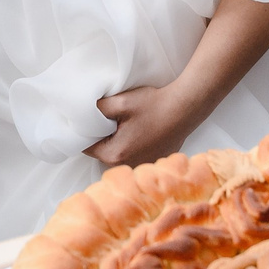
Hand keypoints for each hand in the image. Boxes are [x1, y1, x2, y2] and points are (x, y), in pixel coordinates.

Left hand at [86, 82, 203, 170]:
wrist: (185, 108)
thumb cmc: (154, 105)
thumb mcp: (119, 102)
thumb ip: (96, 109)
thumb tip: (84, 113)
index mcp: (115, 154)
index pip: (87, 147)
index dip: (85, 132)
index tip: (88, 120)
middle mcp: (128, 165)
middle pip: (103, 152)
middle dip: (102, 137)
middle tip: (108, 119)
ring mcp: (142, 165)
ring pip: (118, 154)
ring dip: (117, 142)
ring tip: (126, 124)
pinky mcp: (153, 161)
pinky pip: (133, 154)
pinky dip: (132, 144)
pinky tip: (140, 130)